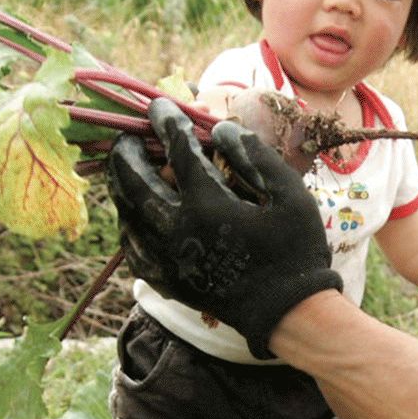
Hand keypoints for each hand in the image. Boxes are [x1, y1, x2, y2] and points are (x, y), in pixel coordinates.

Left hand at [107, 98, 341, 357]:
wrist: (287, 313)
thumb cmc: (295, 251)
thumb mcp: (290, 196)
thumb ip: (256, 157)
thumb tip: (222, 130)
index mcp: (207, 205)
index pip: (176, 150)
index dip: (167, 122)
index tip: (160, 105)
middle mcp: (177, 230)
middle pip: (134, 180)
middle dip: (127, 151)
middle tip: (129, 137)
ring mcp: (167, 259)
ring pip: (127, 213)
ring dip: (122, 186)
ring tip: (127, 170)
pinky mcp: (168, 281)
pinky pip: (133, 250)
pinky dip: (129, 226)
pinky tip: (135, 217)